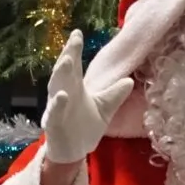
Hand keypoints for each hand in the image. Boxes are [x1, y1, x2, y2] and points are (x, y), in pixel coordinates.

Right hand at [41, 32, 133, 164]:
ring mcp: (57, 108)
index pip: (74, 65)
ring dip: (60, 74)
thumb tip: (130, 81)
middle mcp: (64, 93)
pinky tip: (63, 96)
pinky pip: (55, 113)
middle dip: (68, 55)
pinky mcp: (54, 124)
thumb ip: (115, 95)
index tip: (77, 33)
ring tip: (67, 60)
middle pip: (64, 71)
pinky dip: (58, 104)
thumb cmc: (85, 127)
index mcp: (75, 87)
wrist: (73, 152)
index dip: (74, 49)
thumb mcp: (105, 109)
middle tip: (73, 40)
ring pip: (56, 88)